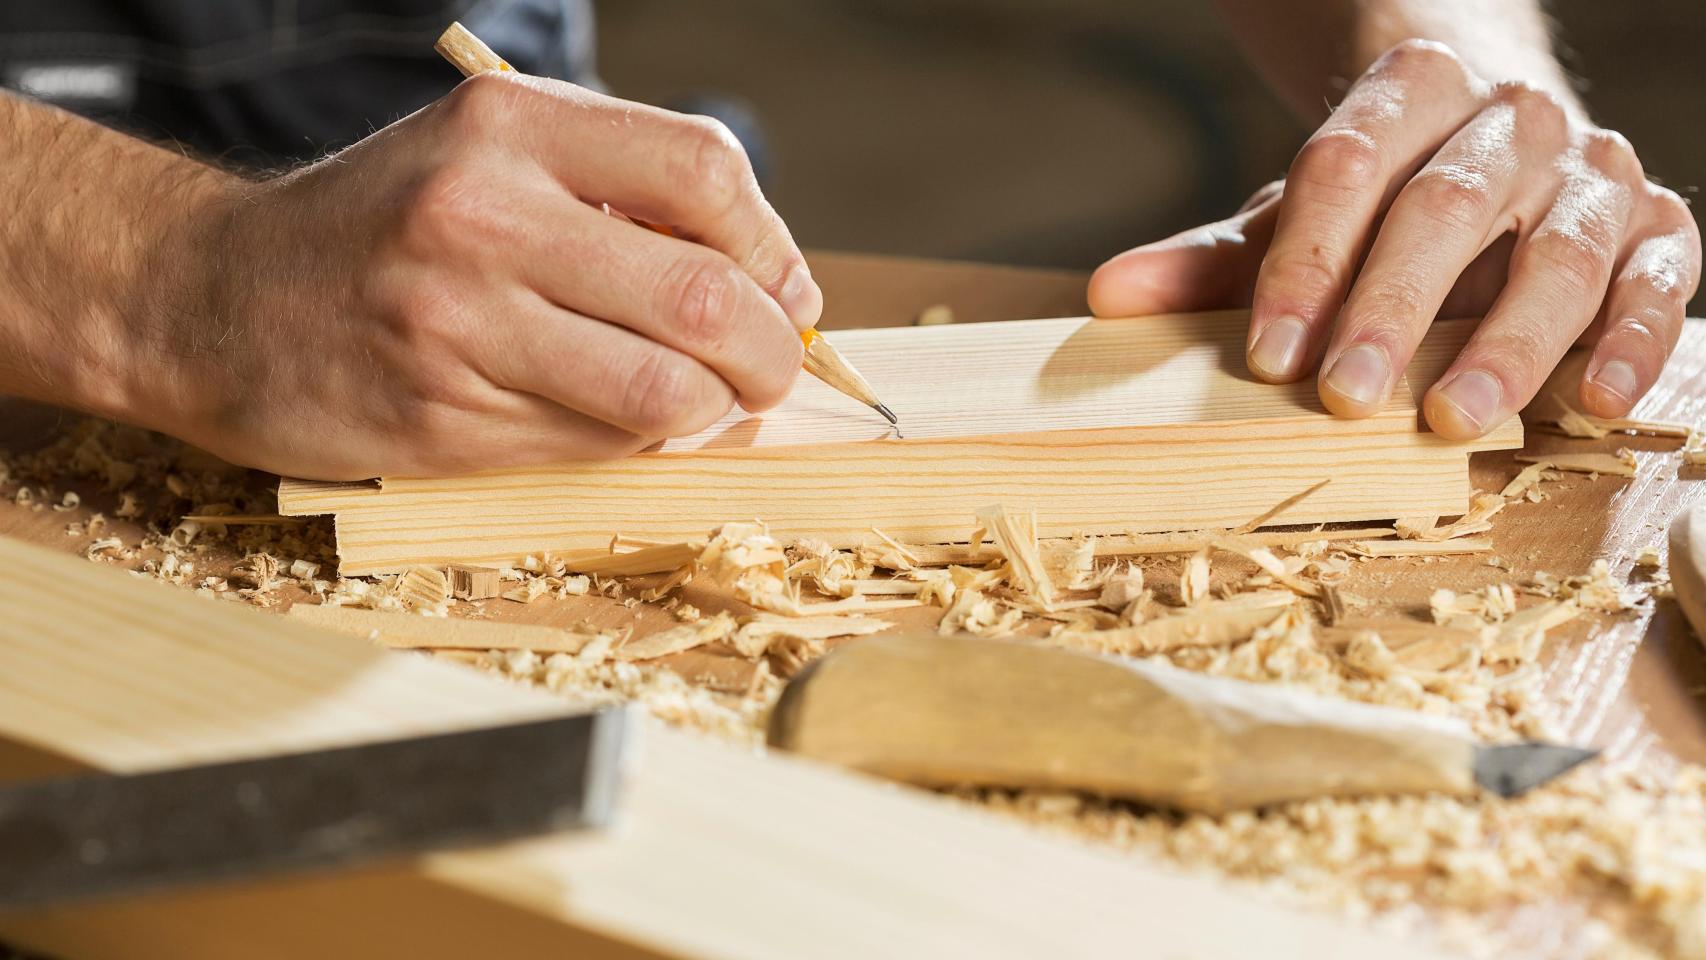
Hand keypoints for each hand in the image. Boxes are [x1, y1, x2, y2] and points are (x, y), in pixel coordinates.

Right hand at [158, 72, 819, 478]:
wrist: (210, 300)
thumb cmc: (380, 228)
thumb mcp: (485, 155)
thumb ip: (614, 192)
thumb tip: (770, 278)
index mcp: (507, 125)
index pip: (704, 171)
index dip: (773, 245)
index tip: (784, 291)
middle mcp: (482, 215)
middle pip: (704, 295)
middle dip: (769, 351)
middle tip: (771, 367)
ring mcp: (457, 325)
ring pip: (663, 392)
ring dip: (714, 410)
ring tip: (706, 401)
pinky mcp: (442, 419)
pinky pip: (596, 445)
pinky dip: (638, 442)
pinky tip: (622, 420)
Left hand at [1087, 40, 1700, 438]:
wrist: (1498, 129)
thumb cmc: (1385, 192)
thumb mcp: (1298, 213)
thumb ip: (1217, 258)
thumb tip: (1111, 295)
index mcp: (1410, 89)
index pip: (1344, 168)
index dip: (1304, 265)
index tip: (1268, 355)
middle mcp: (1508, 120)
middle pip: (1443, 209)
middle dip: (1389, 310)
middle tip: (1342, 398)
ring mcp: (1591, 171)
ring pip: (1557, 251)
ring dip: (1506, 342)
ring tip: (1453, 418)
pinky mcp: (1656, 226)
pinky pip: (1662, 281)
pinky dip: (1638, 340)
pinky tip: (1595, 400)